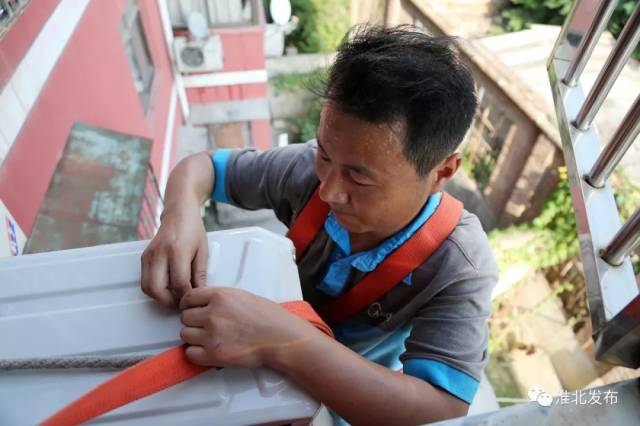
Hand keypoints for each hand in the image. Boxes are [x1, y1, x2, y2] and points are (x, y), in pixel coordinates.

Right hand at [141, 204, 207, 306]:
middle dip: (169, 301)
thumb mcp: (202, 251)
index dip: (186, 296)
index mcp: (177, 251)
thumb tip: (197, 293)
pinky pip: (144, 280)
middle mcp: (159, 253)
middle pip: (157, 289)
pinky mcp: (144, 257)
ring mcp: (149, 255)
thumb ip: (199, 274)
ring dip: (159, 297)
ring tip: (174, 296)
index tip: (192, 299)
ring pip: (147, 287)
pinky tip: (167, 287)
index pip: (178, 283)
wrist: (179, 213)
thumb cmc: (193, 230)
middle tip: (180, 302)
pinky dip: (154, 289)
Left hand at [179, 287, 317, 367]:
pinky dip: (196, 352)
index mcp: (219, 296)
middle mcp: (211, 314)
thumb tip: (202, 304)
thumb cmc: (267, 316)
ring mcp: (211, 335)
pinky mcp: (213, 355)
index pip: (188, 298)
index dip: (188, 305)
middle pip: (185, 317)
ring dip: (194, 337)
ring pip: (185, 335)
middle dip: (193, 321)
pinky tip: (208, 349)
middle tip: (205, 325)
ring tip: (209, 338)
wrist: (279, 337)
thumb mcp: (241, 295)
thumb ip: (219, 298)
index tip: (191, 309)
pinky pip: (190, 353)